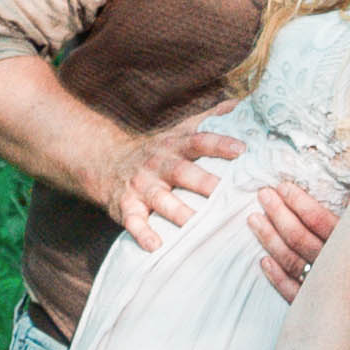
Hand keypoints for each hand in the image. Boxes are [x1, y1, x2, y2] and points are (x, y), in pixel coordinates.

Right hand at [104, 117, 242, 250]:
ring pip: (161, 200)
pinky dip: (143, 234)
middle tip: (226, 193)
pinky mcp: (126, 207)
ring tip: (197, 225)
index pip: (199, 141)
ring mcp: (141, 186)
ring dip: (179, 213)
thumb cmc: (157, 151)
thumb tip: (242, 104)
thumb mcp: (179, 131)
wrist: (107, 162)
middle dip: (203, 182)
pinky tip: (156, 246)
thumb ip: (210, 119)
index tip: (242, 149)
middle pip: (182, 172)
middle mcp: (158, 164)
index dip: (219, 144)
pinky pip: (134, 222)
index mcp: (175, 145)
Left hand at [248, 175, 340, 301]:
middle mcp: (340, 268)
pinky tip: (264, 262)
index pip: (319, 221)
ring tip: (255, 220)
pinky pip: (293, 294)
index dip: (299, 202)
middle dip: (279, 214)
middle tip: (263, 195)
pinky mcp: (321, 311)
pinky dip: (277, 278)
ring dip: (271, 240)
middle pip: (301, 239)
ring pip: (293, 263)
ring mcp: (329, 291)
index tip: (283, 186)